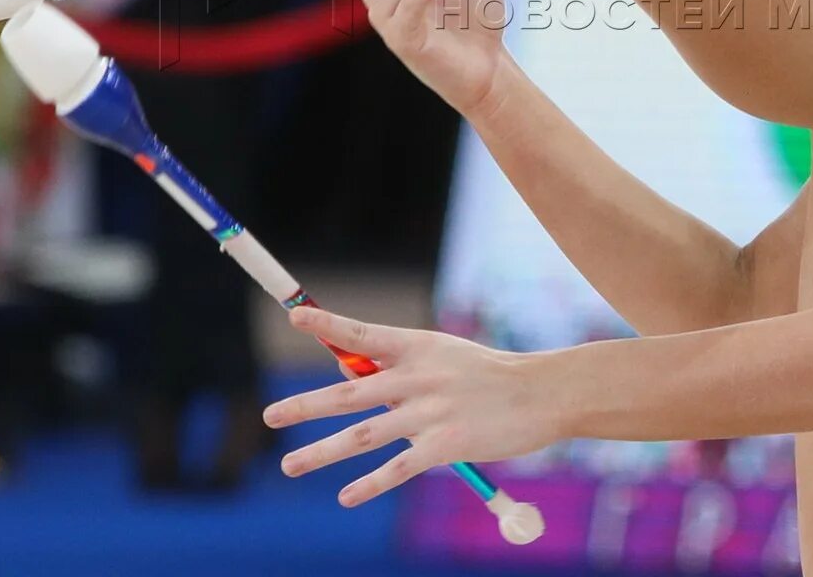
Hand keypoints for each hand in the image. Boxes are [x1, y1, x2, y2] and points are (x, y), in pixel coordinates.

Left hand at [263, 307, 561, 507]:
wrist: (542, 394)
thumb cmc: (490, 376)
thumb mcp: (445, 357)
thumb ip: (401, 369)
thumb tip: (350, 377)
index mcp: (418, 347)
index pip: (363, 335)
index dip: (327, 325)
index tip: (294, 316)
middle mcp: (419, 376)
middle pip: (351, 391)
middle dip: (306, 404)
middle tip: (270, 414)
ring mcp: (431, 411)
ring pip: (365, 434)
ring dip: (322, 452)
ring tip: (290, 465)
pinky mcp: (447, 445)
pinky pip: (398, 467)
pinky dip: (370, 484)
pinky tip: (346, 497)